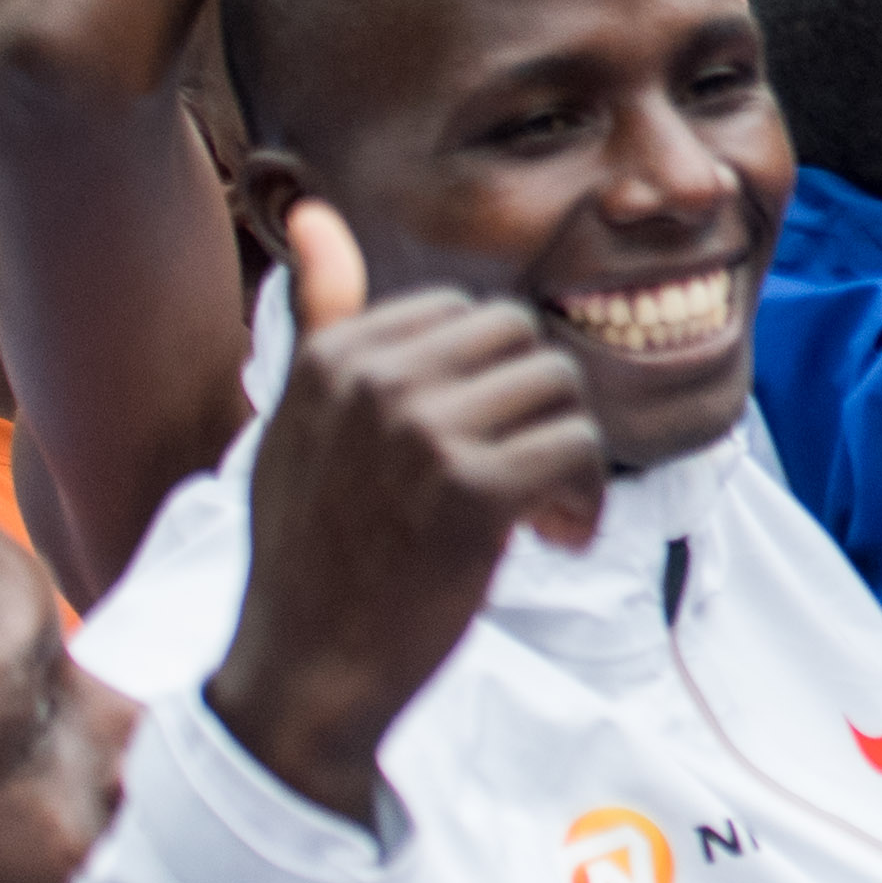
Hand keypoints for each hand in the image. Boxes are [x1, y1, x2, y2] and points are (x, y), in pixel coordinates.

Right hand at [212, 199, 606, 822]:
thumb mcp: (298, 421)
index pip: (471, 316)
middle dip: (538, 410)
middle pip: (526, 341)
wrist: (306, 669)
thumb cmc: (313, 547)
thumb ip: (322, 318)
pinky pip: (577, 450)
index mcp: (337, 354)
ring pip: (561, 391)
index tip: (476, 449)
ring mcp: (422, 431)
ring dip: (569, 459)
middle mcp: (375, 379)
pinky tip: (552, 541)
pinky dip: (583, 501)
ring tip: (538, 515)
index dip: (494, 385)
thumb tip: (316, 212)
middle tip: (524, 482)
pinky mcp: (472, 490)